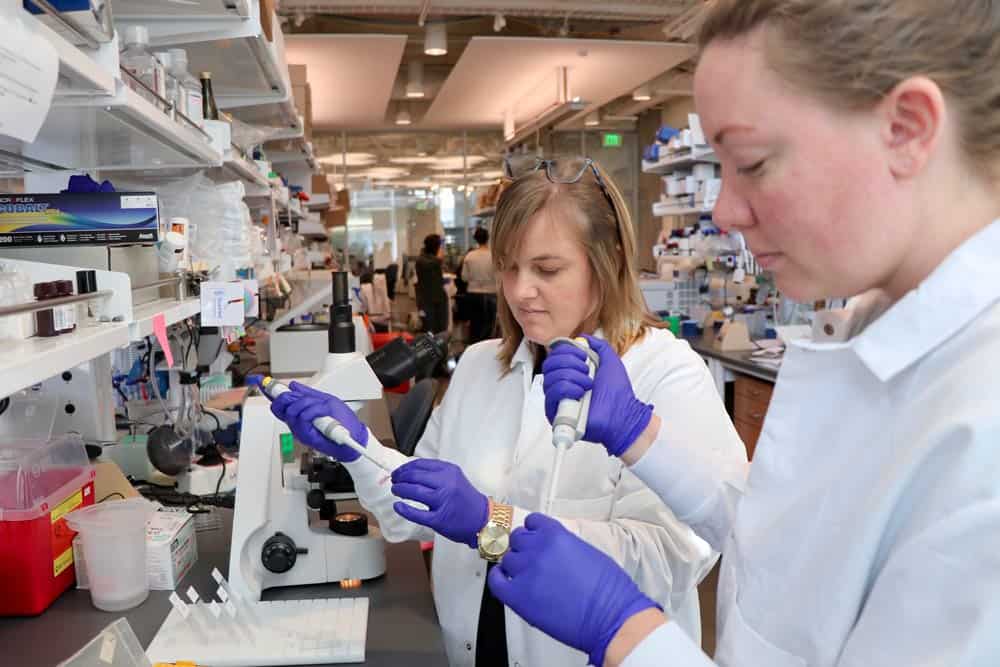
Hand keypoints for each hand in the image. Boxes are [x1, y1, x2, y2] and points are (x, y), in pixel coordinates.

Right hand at [270, 381, 367, 461]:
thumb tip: (293, 385)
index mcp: (300, 411)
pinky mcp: (306, 436)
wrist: (354, 436)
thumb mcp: (326, 401)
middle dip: (287, 397)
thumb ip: (308, 394)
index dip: (269, 391)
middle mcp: (297, 420)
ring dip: (306, 405)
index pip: (280, 401)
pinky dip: (311, 414)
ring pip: (291, 411)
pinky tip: (319, 417)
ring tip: (319, 409)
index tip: (261, 381)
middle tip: (297, 396)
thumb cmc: (343, 420)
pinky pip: (302, 420)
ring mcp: (300, 428)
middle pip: (279, 406)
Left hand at [390, 459, 488, 547]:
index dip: (405, 468)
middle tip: (394, 481)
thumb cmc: (467, 500)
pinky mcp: (439, 519)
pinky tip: (398, 506)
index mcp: (449, 471)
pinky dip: (404, 509)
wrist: (483, 519)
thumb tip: (410, 471)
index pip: (421, 464)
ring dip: (400, 489)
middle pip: (415, 476)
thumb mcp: (455, 478)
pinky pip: (416, 513)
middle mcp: (446, 484)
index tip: (399, 471)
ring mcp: (442, 501)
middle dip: (400, 478)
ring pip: (414, 491)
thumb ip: (436, 473)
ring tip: (395, 490)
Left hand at [488, 513, 657, 666]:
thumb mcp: (588, 552)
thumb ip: (564, 545)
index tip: (533, 538)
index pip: (532, 522)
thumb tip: (553, 549)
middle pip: (517, 539)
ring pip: (507, 559)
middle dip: (523, 548)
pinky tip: (505, 581)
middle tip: (531, 560)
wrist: (611, 617)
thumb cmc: (609, 590)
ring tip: (525, 576)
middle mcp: (537, 548)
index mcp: (556, 535)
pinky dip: (498, 579)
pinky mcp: (518, 596)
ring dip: (514, 566)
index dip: (532, 532)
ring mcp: (526, 572)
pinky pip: (496, 582)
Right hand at [542, 334, 652, 456]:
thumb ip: (598, 346)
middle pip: (549, 363)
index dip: (567, 350)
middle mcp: (561, 384)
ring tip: (588, 384)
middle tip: (586, 369)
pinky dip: (568, 388)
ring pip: (551, 377)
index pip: (555, 355)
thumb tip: (583, 338)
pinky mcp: (556, 412)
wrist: (623, 413)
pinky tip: (581, 393)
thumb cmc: (618, 393)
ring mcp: (558, 399)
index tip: (583, 355)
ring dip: (573, 376)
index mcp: (570, 372)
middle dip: (570, 362)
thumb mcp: (610, 361)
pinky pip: (552, 393)